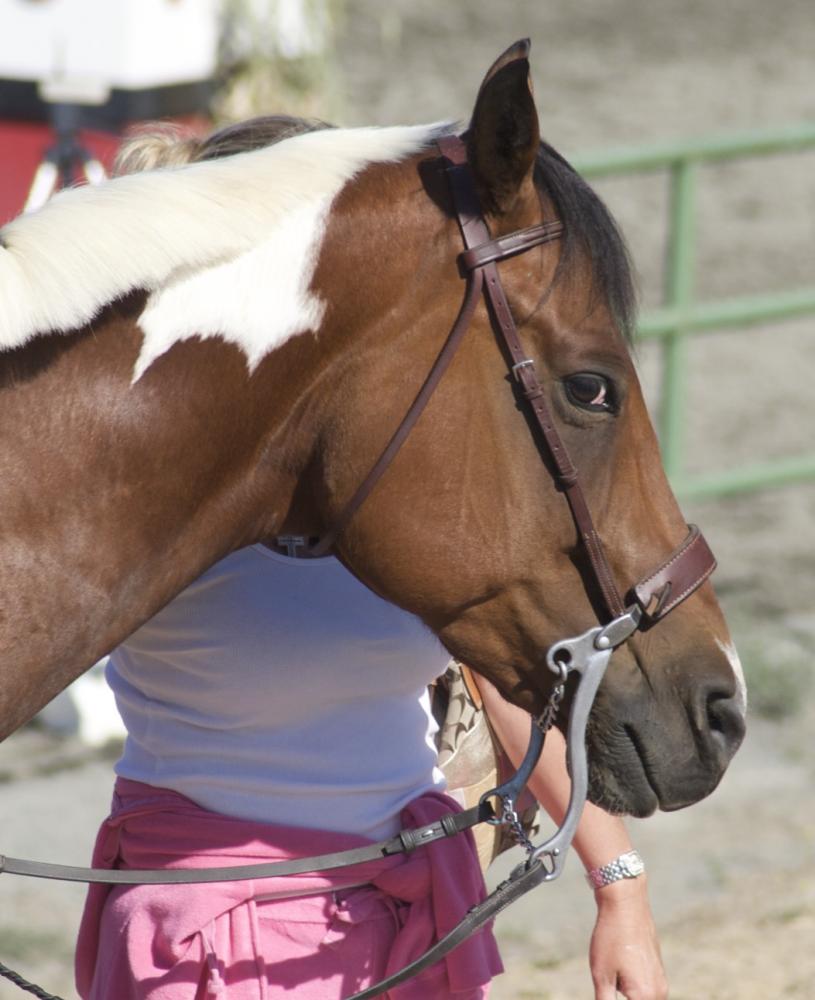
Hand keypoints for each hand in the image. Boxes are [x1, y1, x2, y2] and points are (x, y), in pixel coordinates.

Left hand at [588, 878, 667, 999]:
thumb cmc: (611, 938)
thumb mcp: (601, 976)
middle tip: (608, 989)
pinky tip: (618, 979)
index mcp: (646, 998)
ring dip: (627, 996)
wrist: (626, 904)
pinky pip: (646, 993)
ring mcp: (660, 983)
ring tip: (613, 979)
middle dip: (621, 999)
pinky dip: (634, 994)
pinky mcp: (657, 973)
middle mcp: (659, 994)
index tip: (608, 994)